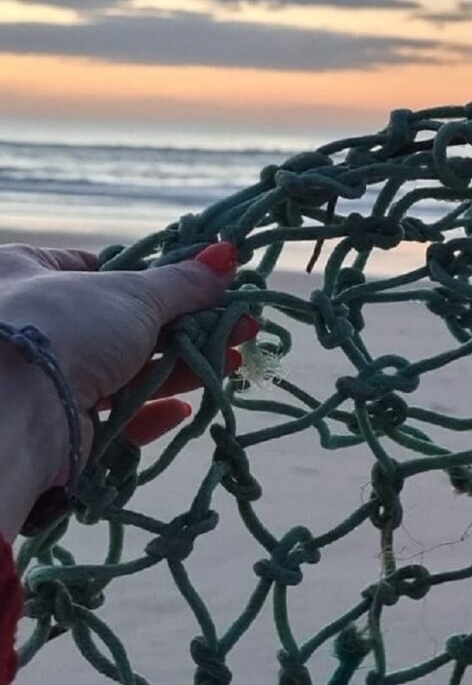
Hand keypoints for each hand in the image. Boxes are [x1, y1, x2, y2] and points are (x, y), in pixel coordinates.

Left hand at [0, 241, 254, 539]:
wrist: (14, 415)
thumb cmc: (63, 327)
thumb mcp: (132, 293)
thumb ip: (183, 281)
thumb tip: (226, 257)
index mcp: (27, 274)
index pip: (96, 269)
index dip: (152, 278)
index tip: (199, 287)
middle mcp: (30, 325)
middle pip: (123, 326)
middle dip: (186, 328)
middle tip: (237, 327)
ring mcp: (44, 378)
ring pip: (125, 372)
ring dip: (181, 369)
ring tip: (232, 362)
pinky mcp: (60, 427)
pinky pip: (113, 417)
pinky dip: (151, 413)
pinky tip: (183, 410)